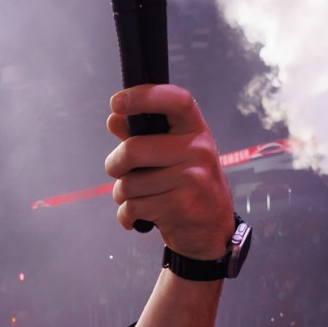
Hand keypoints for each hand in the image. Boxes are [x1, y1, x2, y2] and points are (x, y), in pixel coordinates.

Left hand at [104, 85, 230, 256]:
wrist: (212, 230)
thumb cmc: (188, 187)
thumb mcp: (172, 156)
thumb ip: (142, 137)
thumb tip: (115, 119)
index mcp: (195, 131)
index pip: (176, 101)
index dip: (144, 96)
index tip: (116, 102)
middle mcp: (198, 150)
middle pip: (133, 149)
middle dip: (115, 165)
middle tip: (119, 171)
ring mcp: (192, 178)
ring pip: (129, 183)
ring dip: (123, 195)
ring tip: (139, 198)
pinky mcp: (181, 206)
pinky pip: (133, 207)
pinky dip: (128, 215)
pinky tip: (141, 216)